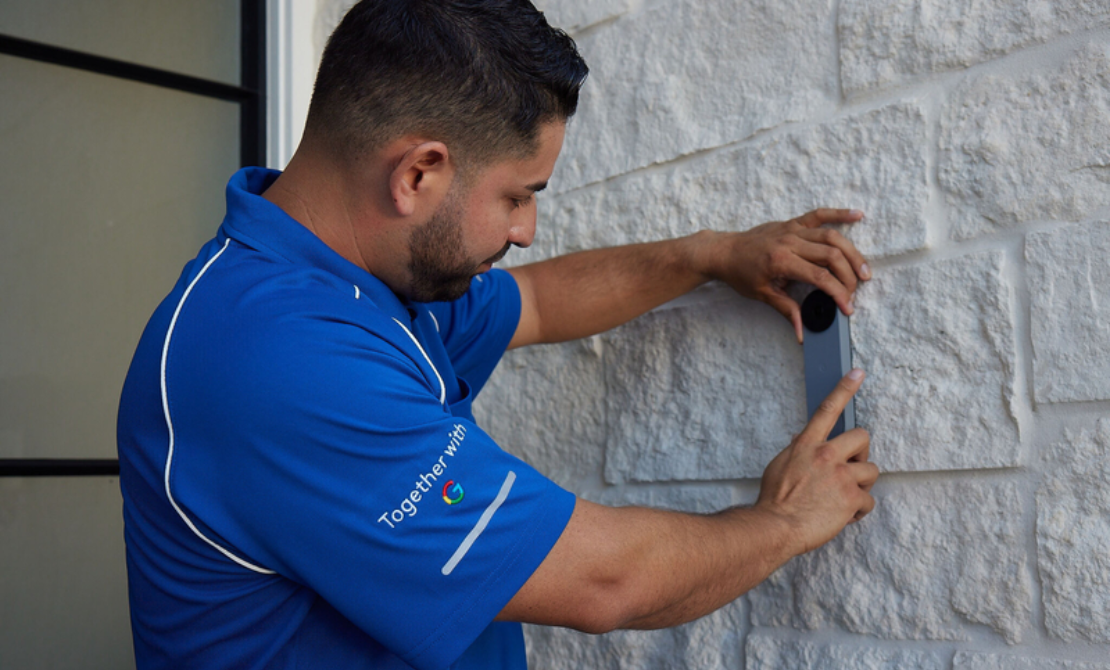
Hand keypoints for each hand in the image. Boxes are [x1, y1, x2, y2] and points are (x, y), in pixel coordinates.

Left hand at [705, 209, 869, 342]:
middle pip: (831, 256)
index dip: (838, 293)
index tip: (847, 308)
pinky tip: (858, 215)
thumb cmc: (740, 274)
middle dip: (848, 276)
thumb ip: (786, 310)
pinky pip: (819, 215)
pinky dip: (839, 213)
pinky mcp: (792, 223)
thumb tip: (802, 333)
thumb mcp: (762, 295)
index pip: (820, 277)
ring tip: (864, 271)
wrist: (723, 252)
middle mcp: (789, 242)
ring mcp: (792, 230)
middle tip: (855, 292)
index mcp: (781, 261)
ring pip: (831, 236)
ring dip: (852, 253)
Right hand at [755, 369, 877, 555]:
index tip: (857, 373)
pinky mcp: (851, 498)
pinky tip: (844, 517)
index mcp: (807, 444)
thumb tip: (801, 436)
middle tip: (851, 469)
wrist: (775, 526)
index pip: (827, 409)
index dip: (844, 388)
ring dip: (862, 485)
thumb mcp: (780, 465)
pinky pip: (869, 501)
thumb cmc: (774, 499)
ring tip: (845, 498)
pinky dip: (859, 511)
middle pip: (862, 437)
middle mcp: (826, 454)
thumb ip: (796, 450)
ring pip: (871, 470)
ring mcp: (840, 476)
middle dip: (861, 454)